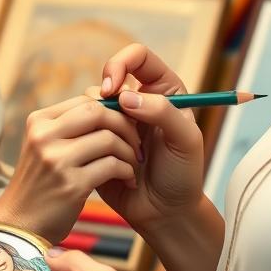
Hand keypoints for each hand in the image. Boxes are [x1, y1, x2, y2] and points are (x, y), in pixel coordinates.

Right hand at [0, 96, 141, 243]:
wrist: (20, 225)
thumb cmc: (42, 183)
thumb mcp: (46, 146)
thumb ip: (71, 126)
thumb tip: (110, 103)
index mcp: (39, 121)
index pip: (85, 99)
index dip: (113, 109)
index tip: (126, 125)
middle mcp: (44, 136)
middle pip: (98, 112)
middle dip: (125, 124)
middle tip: (136, 142)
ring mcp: (56, 160)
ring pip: (108, 138)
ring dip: (129, 151)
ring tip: (134, 164)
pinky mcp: (71, 185)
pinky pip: (112, 166)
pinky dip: (127, 172)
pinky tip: (129, 181)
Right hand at [95, 44, 205, 231]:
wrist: (166, 214)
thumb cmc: (182, 176)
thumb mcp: (184, 141)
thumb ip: (162, 112)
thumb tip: (123, 96)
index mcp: (161, 89)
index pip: (135, 56)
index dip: (119, 65)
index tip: (112, 89)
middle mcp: (137, 100)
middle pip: (108, 81)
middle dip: (114, 110)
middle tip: (129, 136)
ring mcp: (115, 123)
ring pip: (93, 108)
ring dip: (113, 136)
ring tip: (135, 160)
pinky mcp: (97, 145)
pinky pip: (87, 137)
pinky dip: (104, 153)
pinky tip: (125, 174)